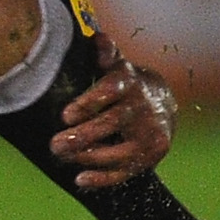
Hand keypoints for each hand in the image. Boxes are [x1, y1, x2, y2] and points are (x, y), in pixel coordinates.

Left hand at [51, 34, 176, 188]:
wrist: (164, 106)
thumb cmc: (127, 85)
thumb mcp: (118, 66)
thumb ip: (105, 53)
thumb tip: (98, 39)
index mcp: (132, 82)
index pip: (112, 89)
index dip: (89, 102)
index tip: (65, 115)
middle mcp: (144, 108)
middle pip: (113, 122)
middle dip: (83, 135)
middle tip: (56, 144)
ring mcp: (151, 135)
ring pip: (120, 151)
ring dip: (89, 157)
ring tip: (64, 157)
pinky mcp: (152, 156)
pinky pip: (126, 171)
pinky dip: (103, 178)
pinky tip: (81, 179)